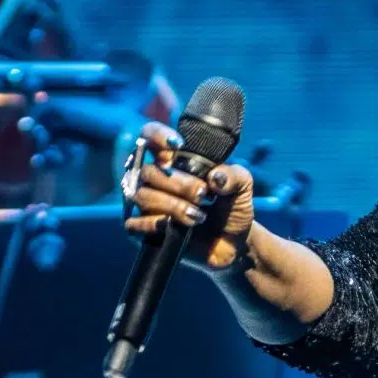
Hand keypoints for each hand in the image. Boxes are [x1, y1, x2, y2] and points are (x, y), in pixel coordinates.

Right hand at [121, 120, 255, 271]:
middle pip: (148, 171)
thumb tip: (214, 177)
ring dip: (173, 205)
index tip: (178, 146)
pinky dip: (156, 223)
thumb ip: (234, 175)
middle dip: (178, 183)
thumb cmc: (232, 207)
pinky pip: (135, 222)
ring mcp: (147, 204)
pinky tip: (176, 227)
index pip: (149, 137)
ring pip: (142, 195)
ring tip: (199, 216)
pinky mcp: (145, 229)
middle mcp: (154, 180)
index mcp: (173, 162)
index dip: (157, 136)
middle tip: (204, 194)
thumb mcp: (242, 187)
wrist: (234, 241)